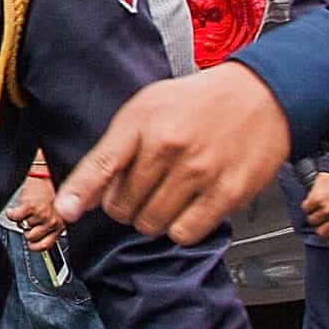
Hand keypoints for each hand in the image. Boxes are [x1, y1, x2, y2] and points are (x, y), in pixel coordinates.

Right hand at [6, 168, 66, 251]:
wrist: (45, 169)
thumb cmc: (51, 185)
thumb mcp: (58, 208)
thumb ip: (52, 222)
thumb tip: (41, 233)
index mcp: (61, 223)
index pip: (46, 245)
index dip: (35, 244)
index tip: (30, 241)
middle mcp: (52, 221)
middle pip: (31, 238)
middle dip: (26, 228)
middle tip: (28, 217)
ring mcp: (42, 215)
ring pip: (22, 227)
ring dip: (20, 219)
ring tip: (24, 209)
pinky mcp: (30, 206)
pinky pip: (14, 217)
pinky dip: (11, 212)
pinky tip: (15, 207)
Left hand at [53, 64, 290, 244]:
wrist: (260, 95)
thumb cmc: (198, 103)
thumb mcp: (146, 109)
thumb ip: (112, 151)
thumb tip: (80, 198)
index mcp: (143, 123)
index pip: (102, 165)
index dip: (78, 193)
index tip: (67, 211)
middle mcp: (170, 146)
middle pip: (122, 207)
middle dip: (125, 205)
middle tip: (143, 188)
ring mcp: (200, 171)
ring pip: (151, 224)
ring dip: (153, 218)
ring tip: (167, 194)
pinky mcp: (228, 192)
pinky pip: (186, 233)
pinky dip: (181, 228)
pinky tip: (188, 206)